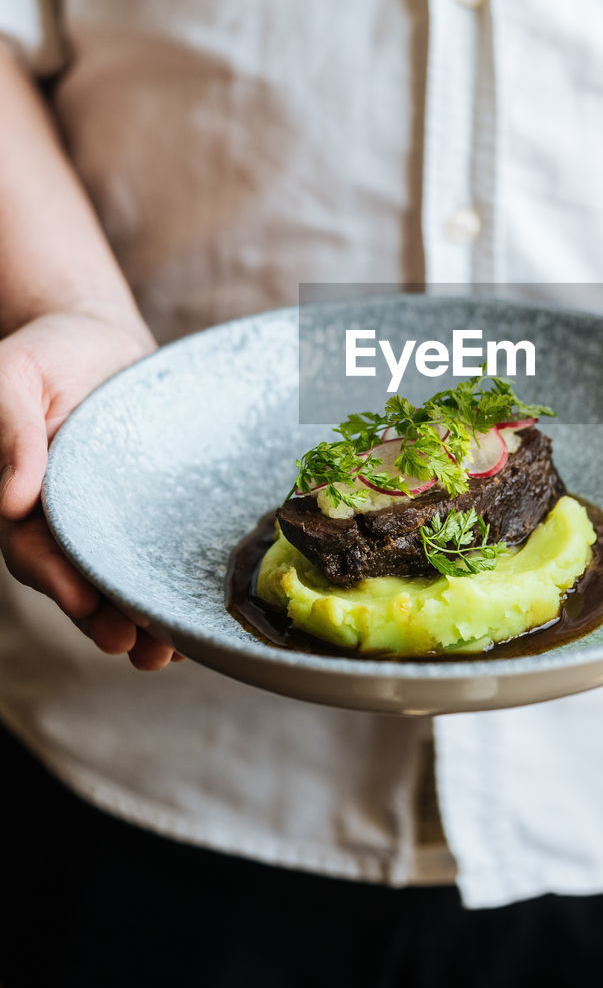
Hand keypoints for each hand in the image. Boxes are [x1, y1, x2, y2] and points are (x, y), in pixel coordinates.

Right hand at [0, 308, 181, 669]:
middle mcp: (67, 521)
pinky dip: (175, 588)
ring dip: (143, 620)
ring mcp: (110, 521)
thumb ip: (11, 432)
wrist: (99, 336)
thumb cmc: (50, 353)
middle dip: (105, 619)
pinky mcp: (152, 513)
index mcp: (25, 500)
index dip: (56, 582)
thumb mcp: (15, 378)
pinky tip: (200, 615)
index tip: (83, 603)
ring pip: (122, 581)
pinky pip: (160, 556)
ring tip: (168, 651)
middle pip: (81, 583)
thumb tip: (10, 500)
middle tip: (134, 646)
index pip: (34, 553)